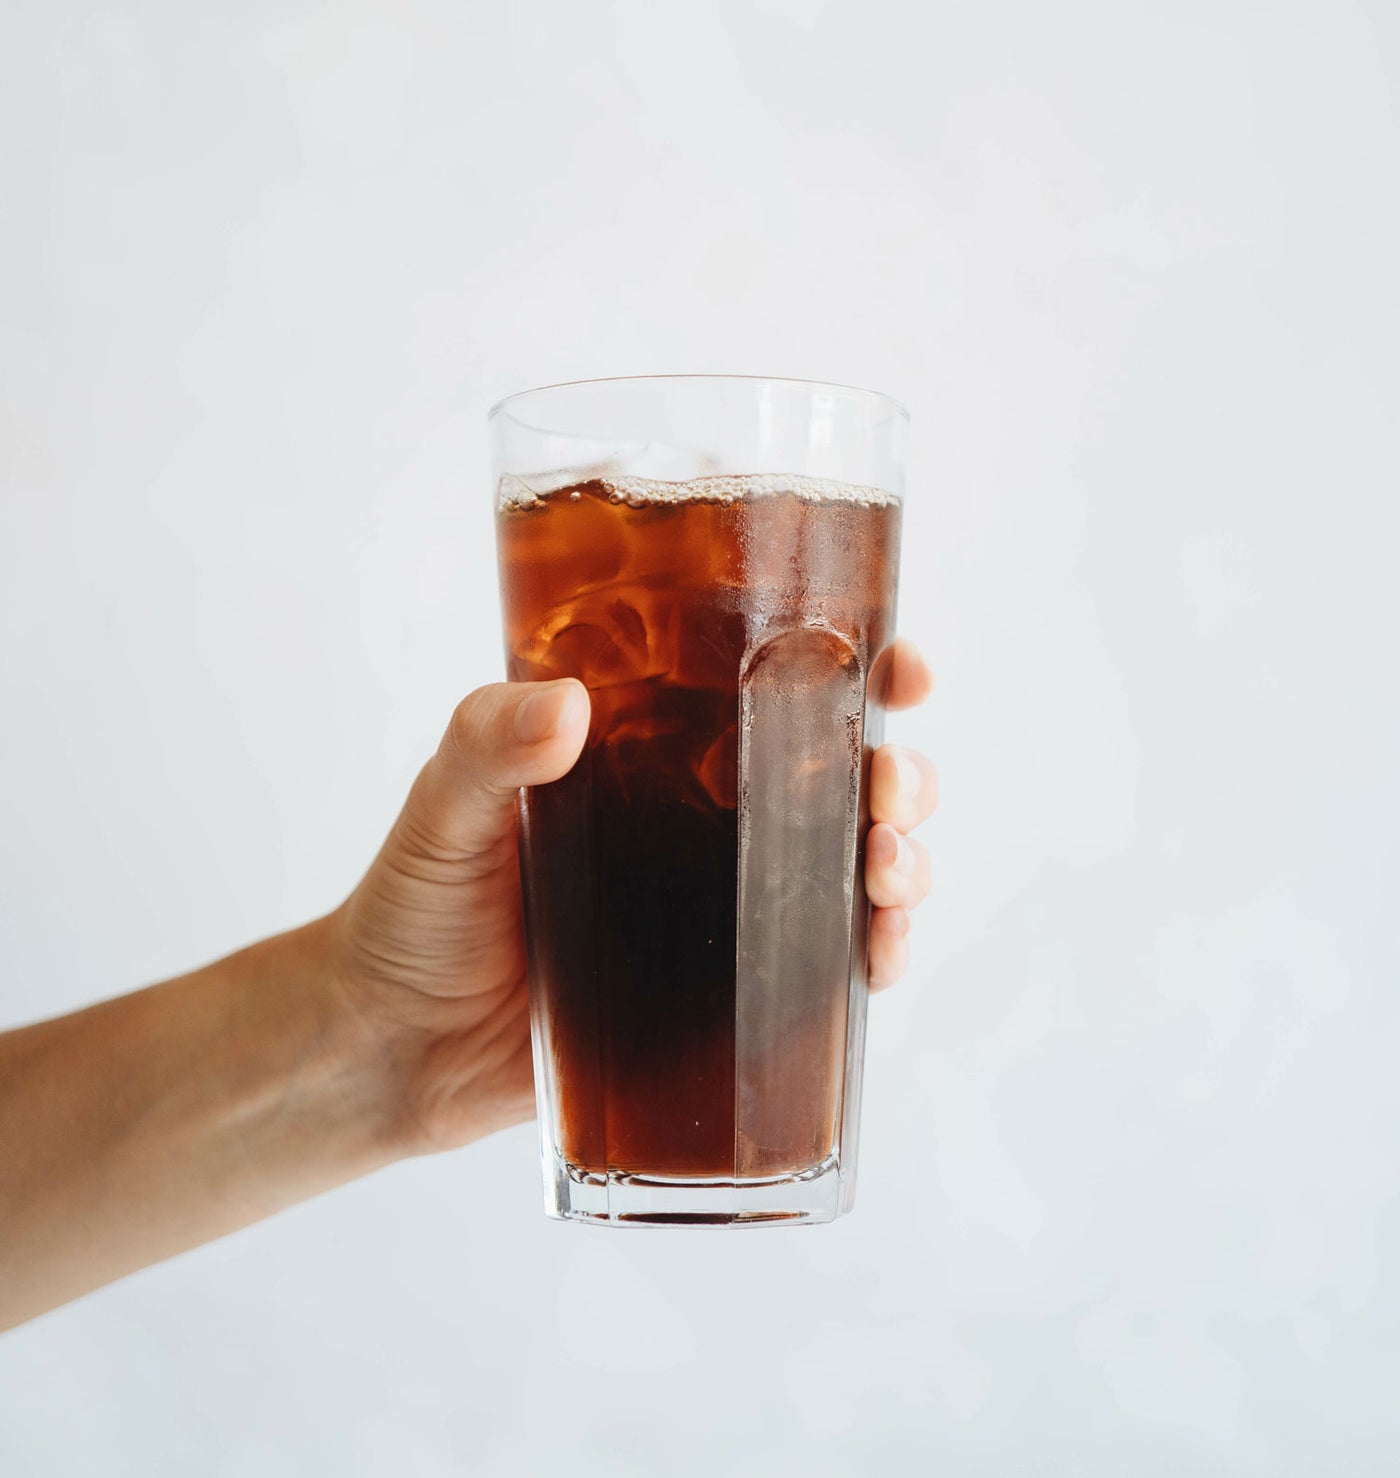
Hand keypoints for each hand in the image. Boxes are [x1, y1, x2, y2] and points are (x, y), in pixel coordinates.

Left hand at [327, 638, 937, 1155]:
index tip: (896, 663)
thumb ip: (485, 746)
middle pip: (837, 779)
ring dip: (897, 859)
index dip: (849, 670)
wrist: (393, 1046)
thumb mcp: (442, 808)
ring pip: (849, 869)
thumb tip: (565, 707)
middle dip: (894, 773)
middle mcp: (702, 823)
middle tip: (890, 786)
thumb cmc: (413, 910)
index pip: (767, 692)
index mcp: (652, 754)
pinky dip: (874, 955)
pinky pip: (822, 970)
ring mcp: (719, 911)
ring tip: (887, 868)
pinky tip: (882, 952)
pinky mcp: (722, 996)